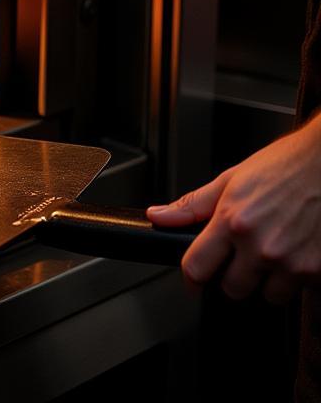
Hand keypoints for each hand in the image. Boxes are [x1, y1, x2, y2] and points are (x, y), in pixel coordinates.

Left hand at [146, 114, 320, 304]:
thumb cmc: (285, 166)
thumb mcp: (231, 180)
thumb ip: (192, 205)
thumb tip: (158, 216)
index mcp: (233, 221)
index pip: (197, 267)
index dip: (191, 277)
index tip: (193, 279)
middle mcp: (262, 246)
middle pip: (233, 289)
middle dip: (233, 276)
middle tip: (242, 256)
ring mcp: (293, 263)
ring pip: (269, 296)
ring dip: (269, 281)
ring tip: (275, 251)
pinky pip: (304, 296)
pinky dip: (300, 282)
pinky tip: (299, 256)